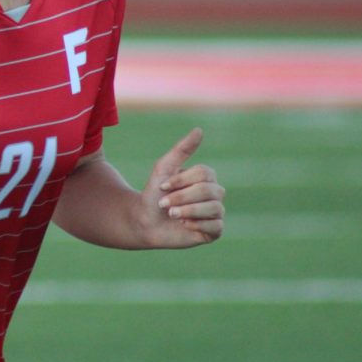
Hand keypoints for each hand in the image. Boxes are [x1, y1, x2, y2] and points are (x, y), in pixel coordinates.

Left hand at [140, 128, 224, 247]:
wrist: (145, 221)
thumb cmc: (154, 194)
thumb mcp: (164, 169)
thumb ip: (182, 149)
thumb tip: (199, 130)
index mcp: (205, 177)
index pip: (204, 173)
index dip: (182, 180)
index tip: (162, 186)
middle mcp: (214, 193)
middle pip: (209, 191)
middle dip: (182, 198)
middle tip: (164, 204)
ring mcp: (216, 212)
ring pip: (215, 208)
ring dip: (188, 211)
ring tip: (172, 214)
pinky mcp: (214, 231)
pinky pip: (216, 226)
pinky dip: (197, 225)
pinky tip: (184, 225)